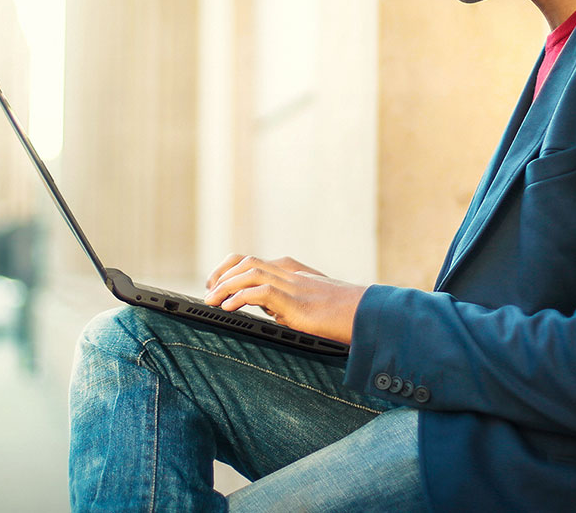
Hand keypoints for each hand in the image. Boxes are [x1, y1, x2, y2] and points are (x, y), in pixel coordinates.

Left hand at [203, 255, 366, 343]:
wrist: (368, 314)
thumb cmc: (342, 314)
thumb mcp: (307, 304)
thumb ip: (286, 302)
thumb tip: (265, 309)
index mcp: (291, 271)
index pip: (251, 260)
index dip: (227, 270)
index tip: (214, 284)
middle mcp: (289, 272)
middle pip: (244, 261)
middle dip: (221, 275)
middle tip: (207, 293)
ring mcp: (293, 284)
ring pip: (249, 272)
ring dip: (225, 286)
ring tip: (211, 301)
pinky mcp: (296, 300)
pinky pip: (261, 292)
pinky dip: (241, 298)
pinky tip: (230, 308)